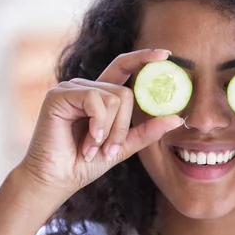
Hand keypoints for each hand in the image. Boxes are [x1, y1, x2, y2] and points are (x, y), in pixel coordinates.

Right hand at [17, 49, 183, 210]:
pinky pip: (96, 100)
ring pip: (114, 98)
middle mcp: (86, 87)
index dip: (144, 58)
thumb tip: (177, 118)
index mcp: (101, 95)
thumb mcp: (124, 146)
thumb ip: (147, 131)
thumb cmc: (85, 163)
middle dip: (123, 127)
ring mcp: (71, 88)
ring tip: (94, 149)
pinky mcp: (59, 94)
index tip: (166, 54)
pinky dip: (98, 125)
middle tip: (110, 150)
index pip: (124, 67)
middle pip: (126, 93)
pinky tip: (87, 143)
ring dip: (110, 131)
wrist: (57, 179)